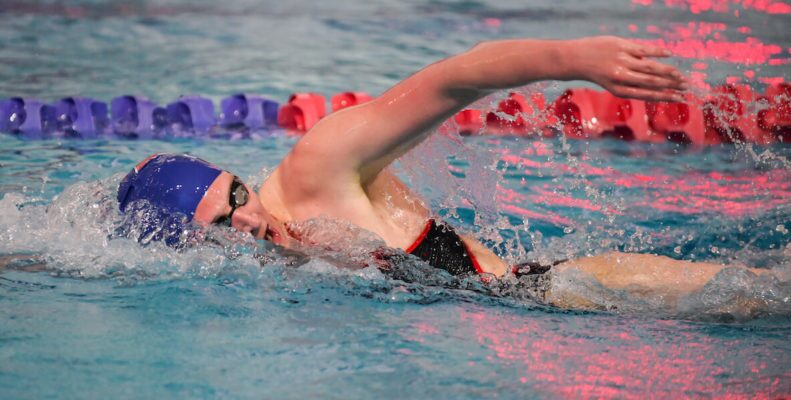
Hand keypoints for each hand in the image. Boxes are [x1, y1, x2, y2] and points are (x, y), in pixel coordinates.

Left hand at [566, 36, 687, 101]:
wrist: (576, 58)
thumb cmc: (597, 72)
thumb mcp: (612, 83)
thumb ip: (632, 83)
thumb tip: (657, 85)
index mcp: (619, 90)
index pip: (647, 95)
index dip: (665, 97)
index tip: (680, 98)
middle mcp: (621, 77)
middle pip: (652, 82)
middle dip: (671, 85)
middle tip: (686, 86)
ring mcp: (622, 61)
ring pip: (650, 67)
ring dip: (668, 71)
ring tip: (681, 74)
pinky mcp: (622, 46)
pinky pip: (644, 50)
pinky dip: (658, 53)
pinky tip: (670, 55)